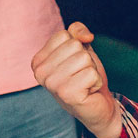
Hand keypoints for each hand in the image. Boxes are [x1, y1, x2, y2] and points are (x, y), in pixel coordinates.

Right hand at [32, 23, 121, 137]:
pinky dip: (95, 81)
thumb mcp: (81, 48)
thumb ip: (77, 32)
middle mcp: (40, 73)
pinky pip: (91, 73)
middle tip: (81, 75)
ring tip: (85, 83)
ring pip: (84, 58)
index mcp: (38, 61)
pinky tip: (88, 91)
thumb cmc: (86, 76)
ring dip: (91, 70)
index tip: (74, 64)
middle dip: (86, 59)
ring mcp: (52, 84)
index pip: (63, 35)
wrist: (98, 105)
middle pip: (74, 45)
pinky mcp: (67, 95)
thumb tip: (85, 36)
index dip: (77, 47)